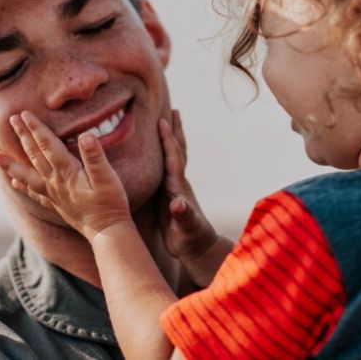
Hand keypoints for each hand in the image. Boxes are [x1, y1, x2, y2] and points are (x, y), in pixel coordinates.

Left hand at [0, 110, 131, 240]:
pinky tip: (14, 182)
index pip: (48, 145)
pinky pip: (34, 192)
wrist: (107, 233)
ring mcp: (53, 194)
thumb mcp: (107, 178)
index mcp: (67, 172)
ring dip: (11, 163)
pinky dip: (22, 185)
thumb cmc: (110, 204)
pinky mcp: (56, 204)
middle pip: (34, 155)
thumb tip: (86, 136)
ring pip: (27, 174)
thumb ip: (95, 157)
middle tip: (11, 119)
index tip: (24, 114)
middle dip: (23, 135)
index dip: (36, 128)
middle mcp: (55, 182)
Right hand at [159, 110, 217, 262]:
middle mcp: (179, 184)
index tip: (162, 120)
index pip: (173, 159)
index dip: (168, 140)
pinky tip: (161, 151)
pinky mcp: (172, 194)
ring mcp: (177, 188)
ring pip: (175, 158)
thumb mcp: (186, 229)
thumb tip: (177, 204)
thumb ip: (183, 216)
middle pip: (178, 152)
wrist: (199, 249)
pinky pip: (167, 168)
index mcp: (178, 188)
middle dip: (175, 132)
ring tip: (168, 122)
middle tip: (172, 110)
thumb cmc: (190, 240)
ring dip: (172, 139)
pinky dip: (165, 155)